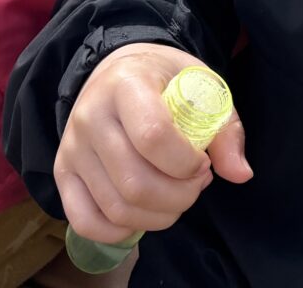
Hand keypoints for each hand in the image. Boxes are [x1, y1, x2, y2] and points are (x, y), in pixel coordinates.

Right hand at [54, 44, 250, 246]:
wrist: (117, 70)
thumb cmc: (165, 80)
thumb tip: (240, 173)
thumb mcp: (202, 86)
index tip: (203, 162)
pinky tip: (144, 213)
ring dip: (159, 215)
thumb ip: (225, 128)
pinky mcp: (62, 172)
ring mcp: (72, 147)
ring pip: (116, 208)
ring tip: (177, 195)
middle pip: (135, 183)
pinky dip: (120, 230)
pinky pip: (85, 221)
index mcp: (126, 84)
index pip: (153, 137)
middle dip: (179, 197)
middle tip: (196, 184)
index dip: (186, 163)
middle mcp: (91, 115)